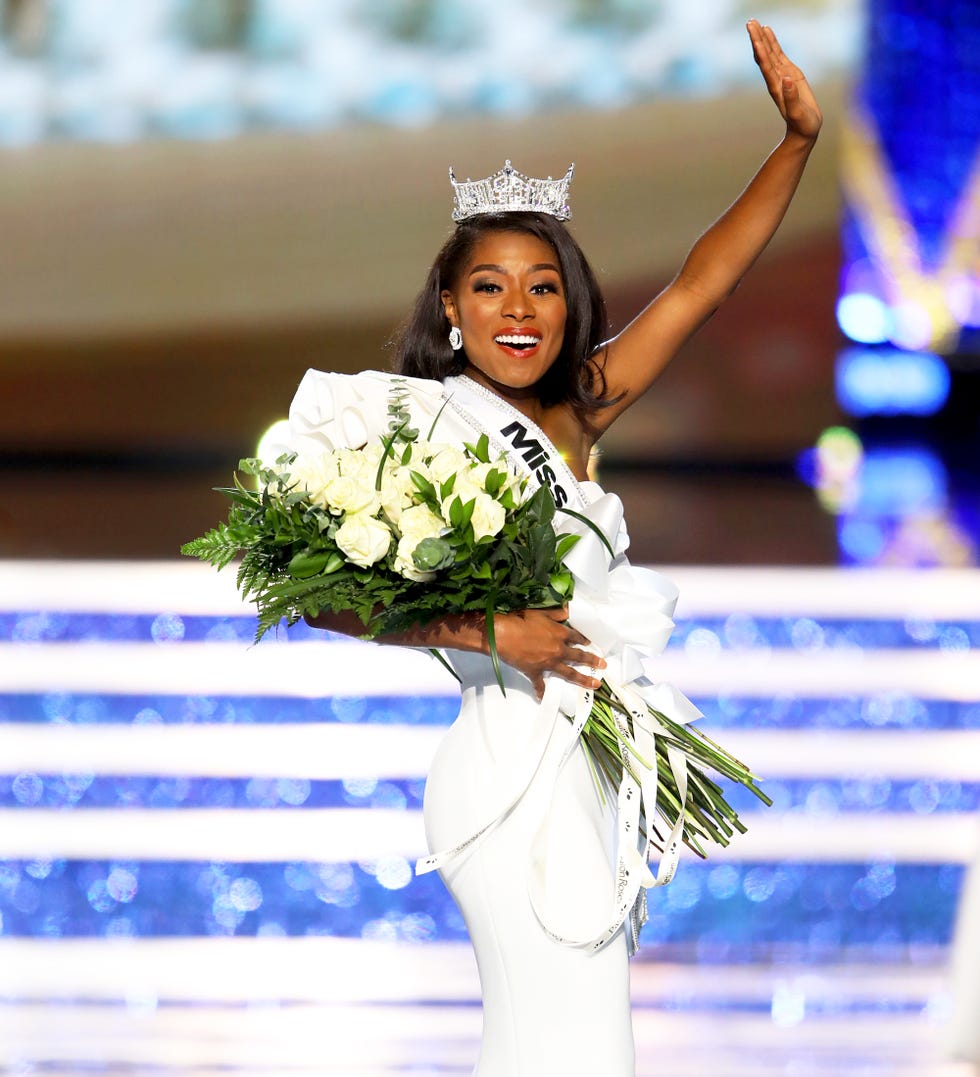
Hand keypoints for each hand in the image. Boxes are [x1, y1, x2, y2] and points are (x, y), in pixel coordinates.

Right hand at [493, 607, 605, 700]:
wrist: (503, 634)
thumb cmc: (520, 620)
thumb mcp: (540, 612)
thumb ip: (556, 613)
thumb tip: (568, 610)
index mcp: (560, 634)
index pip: (577, 638)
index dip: (585, 641)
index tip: (591, 645)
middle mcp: (558, 650)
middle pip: (579, 657)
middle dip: (592, 661)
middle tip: (603, 666)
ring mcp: (548, 663)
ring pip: (569, 673)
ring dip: (582, 679)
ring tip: (594, 684)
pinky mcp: (535, 672)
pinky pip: (540, 684)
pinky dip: (541, 690)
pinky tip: (543, 697)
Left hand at [747, 20, 822, 142]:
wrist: (804, 130)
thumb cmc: (802, 124)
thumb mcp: (797, 113)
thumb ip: (791, 97)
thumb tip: (787, 79)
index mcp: (776, 87)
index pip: (766, 66)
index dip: (761, 51)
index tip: (755, 37)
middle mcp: (775, 79)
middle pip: (764, 55)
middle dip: (757, 39)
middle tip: (750, 22)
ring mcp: (781, 75)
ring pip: (769, 53)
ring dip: (762, 38)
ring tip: (755, 23)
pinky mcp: (790, 73)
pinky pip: (779, 55)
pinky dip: (773, 43)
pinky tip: (768, 32)